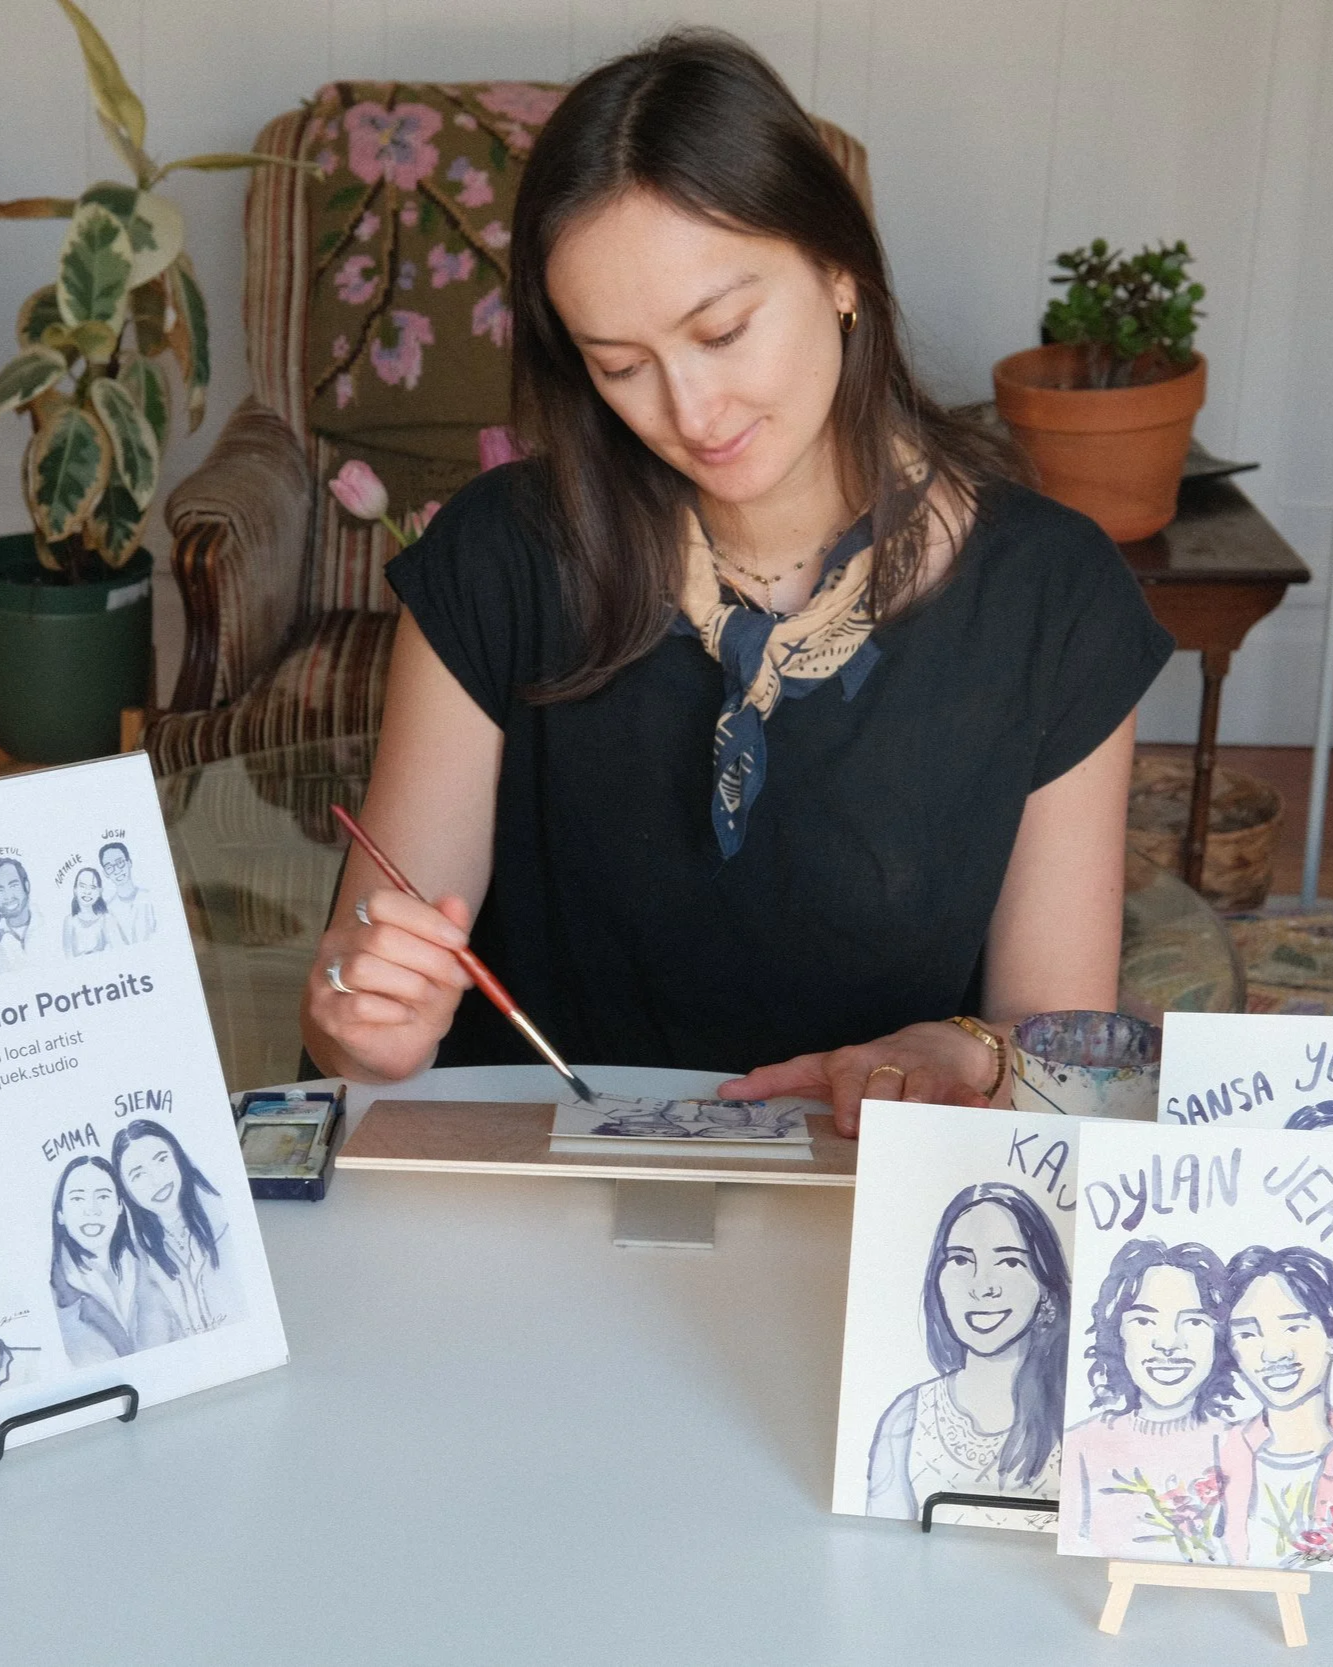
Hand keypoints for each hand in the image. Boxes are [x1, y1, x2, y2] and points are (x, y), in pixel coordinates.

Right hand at [303, 888, 474, 1081]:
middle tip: (456, 977)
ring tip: (430, 996)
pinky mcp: (326, 1011)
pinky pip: (359, 1004)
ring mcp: (326, 976)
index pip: (383, 902)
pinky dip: (393, 1010)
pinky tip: (407, 1015)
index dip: (424, 919)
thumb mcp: (443, 965)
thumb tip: (455, 902)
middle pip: (380, 936)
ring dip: (411, 984)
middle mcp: (339, 942)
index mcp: (365, 921)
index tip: (459, 941)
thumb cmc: (418, 998)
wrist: (398, 1045)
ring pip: (365, 967)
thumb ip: (448, 932)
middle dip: (429, 958)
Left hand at [718, 1021, 998, 1138]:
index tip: (839, 1122)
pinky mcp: (951, 1084)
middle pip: (874, 1083)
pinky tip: (969, 1112)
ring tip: (907, 1123)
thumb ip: (781, 1080)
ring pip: (914, 1089)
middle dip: (866, 1104)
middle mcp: (884, 1063)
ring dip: (910, 1107)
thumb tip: (726, 1091)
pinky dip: (964, 1106)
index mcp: (850, 1062)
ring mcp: (918, 1071)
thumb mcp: (828, 1070)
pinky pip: (959, 1096)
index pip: (835, 1073)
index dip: (839, 1096)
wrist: (940, 1044)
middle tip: (858, 1127)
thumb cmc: (875, 1065)